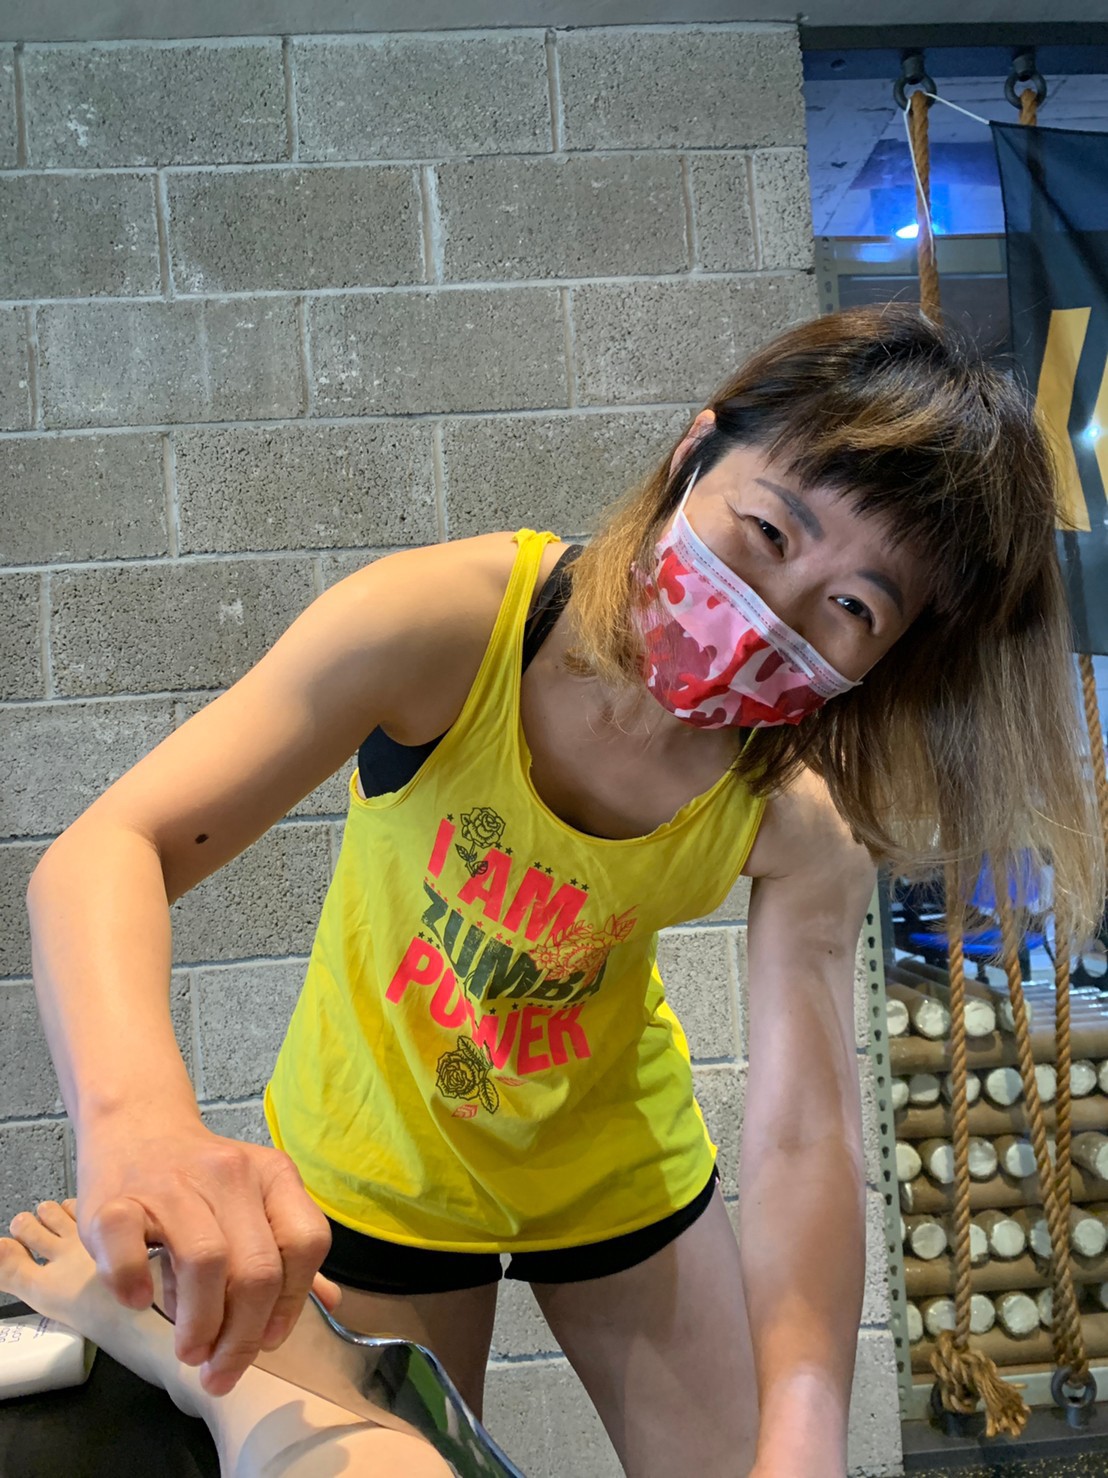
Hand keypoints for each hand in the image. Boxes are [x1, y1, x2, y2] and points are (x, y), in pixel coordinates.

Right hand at [76, 1112, 330, 1394]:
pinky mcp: (117, 1200)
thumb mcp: (254, 1201)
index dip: (291, 1304)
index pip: (305, 1244)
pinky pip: (129, 1248)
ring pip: (205, 1261)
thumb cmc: (200, 1180)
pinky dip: (134, 1284)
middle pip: (257, 1267)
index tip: (268, 1343)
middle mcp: (230, 1175)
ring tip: (191, 1351)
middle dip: (242, 1336)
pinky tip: (139, 1300)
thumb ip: (288, 1251)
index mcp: (273, 1176)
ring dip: (200, 1323)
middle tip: (220, 1370)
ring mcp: (173, 1184)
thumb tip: (330, 1302)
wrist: (136, 1128)